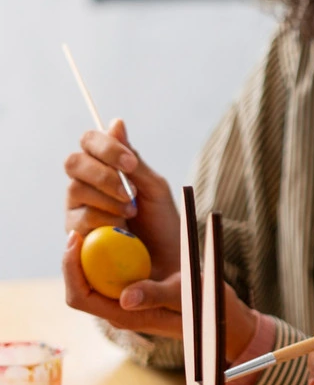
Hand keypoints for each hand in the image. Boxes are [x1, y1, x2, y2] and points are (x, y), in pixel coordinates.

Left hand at [62, 233, 257, 356]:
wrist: (223, 319)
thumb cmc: (208, 310)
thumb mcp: (187, 297)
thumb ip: (158, 296)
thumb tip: (126, 297)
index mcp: (125, 316)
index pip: (80, 297)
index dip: (71, 268)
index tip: (75, 238)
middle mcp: (119, 311)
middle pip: (79, 287)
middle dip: (74, 259)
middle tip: (79, 229)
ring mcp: (125, 304)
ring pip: (91, 280)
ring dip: (87, 256)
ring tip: (93, 228)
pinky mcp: (134, 294)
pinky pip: (108, 276)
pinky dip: (104, 257)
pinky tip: (115, 237)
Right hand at [64, 118, 180, 277]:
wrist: (167, 262)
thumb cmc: (163, 223)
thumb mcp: (155, 187)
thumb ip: (133, 159)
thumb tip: (116, 122)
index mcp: (104, 167)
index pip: (89, 141)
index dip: (106, 147)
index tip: (130, 163)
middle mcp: (85, 184)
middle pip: (74, 162)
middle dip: (103, 174)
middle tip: (130, 192)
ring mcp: (77, 209)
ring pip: (75, 190)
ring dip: (108, 200)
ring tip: (132, 214)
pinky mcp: (75, 235)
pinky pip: (78, 220)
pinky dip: (103, 221)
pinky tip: (121, 228)